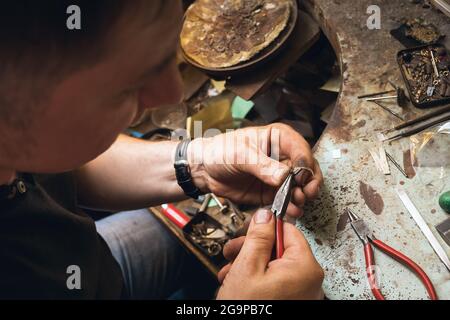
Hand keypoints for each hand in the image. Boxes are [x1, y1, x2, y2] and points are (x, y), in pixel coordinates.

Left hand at [187, 123, 322, 216]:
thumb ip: (262, 165)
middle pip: (308, 170)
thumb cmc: (221, 152)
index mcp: (279, 138)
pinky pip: (288, 201)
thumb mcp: (240, 154)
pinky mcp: (273, 192)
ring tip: (296, 203)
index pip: (302, 150)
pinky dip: (292, 207)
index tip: (300, 178)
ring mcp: (280, 176)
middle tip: (304, 194)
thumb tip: (283, 176)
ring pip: (302, 187)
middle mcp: (283, 156)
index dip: (305, 165)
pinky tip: (290, 210)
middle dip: (309, 183)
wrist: (205, 170)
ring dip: (302, 197)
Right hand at [216, 208, 323, 299]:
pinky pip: (276, 282)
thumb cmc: (249, 311)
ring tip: (230, 272)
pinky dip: (256, 280)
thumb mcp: (248, 267)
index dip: (265, 228)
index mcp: (304, 267)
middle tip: (233, 252)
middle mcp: (309, 281)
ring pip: (273, 266)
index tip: (249, 229)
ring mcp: (301, 294)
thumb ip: (259, 237)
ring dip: (249, 265)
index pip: (289, 230)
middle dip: (251, 249)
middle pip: (279, 249)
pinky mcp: (291, 301)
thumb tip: (265, 216)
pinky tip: (238, 284)